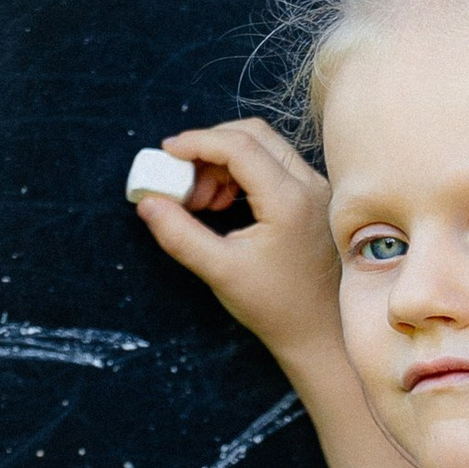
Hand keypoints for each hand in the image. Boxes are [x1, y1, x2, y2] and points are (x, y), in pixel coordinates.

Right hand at [133, 119, 342, 375]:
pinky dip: (242, 172)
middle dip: (209, 149)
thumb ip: (180, 236)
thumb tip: (148, 203)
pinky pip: (274, 164)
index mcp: (289, 200)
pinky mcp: (315, 197)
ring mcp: (316, 189)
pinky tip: (223, 203)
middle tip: (183, 181)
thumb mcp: (220, 271)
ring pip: (264, 147)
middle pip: (252, 135)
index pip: (238, 146)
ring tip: (202, 201)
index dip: (196, 142)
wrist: (320, 332)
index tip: (166, 153)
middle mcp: (310, 185)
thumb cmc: (274, 307)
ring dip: (224, 161)